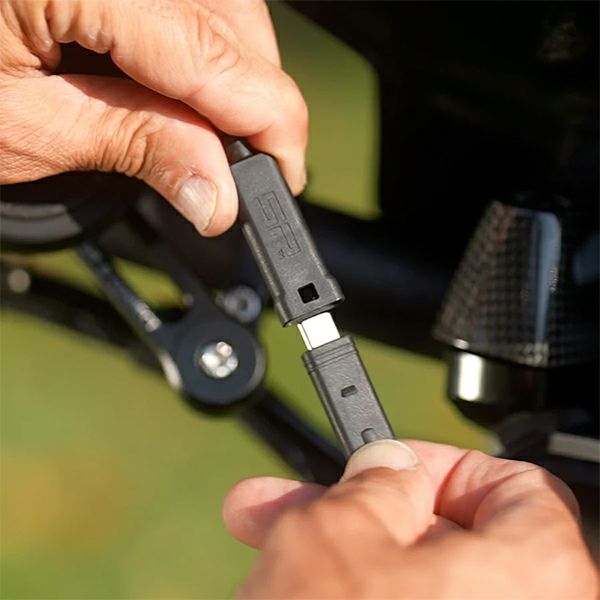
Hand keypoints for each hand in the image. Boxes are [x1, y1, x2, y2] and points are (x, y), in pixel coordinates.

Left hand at [0, 0, 306, 234]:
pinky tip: (179, 84)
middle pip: (231, 17)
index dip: (270, 124)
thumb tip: (218, 193)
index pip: (219, 55)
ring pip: (216, 2)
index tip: (283, 179)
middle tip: (241, 168)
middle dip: (253, 100)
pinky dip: (195, 43)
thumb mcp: (22, 129)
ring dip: (227, 71)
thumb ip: (137, 147)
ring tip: (207, 132)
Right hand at [224, 440, 597, 598]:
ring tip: (266, 548)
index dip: (441, 466)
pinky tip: (290, 596)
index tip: (383, 467)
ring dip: (334, 560)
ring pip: (408, 591)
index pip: (513, 488)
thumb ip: (374, 479)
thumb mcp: (339, 530)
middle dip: (353, 512)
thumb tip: (393, 464)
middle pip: (441, 541)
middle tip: (287, 502)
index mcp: (535, 577)